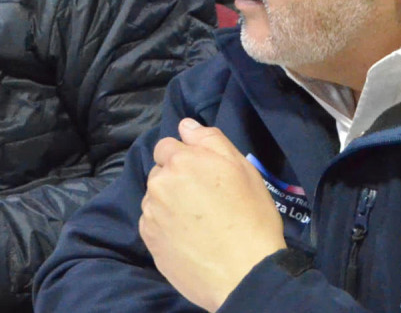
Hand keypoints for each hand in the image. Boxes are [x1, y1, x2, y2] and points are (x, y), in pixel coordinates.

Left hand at [139, 118, 285, 312]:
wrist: (244, 274)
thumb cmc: (251, 218)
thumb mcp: (242, 169)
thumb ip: (210, 140)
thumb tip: (185, 125)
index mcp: (181, 161)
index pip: (167, 146)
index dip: (185, 158)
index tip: (203, 175)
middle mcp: (159, 183)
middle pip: (160, 172)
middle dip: (176, 179)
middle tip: (203, 200)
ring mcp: (151, 212)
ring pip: (154, 197)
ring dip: (168, 202)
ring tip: (197, 222)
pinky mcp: (148, 239)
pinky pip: (152, 222)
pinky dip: (164, 225)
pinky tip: (187, 238)